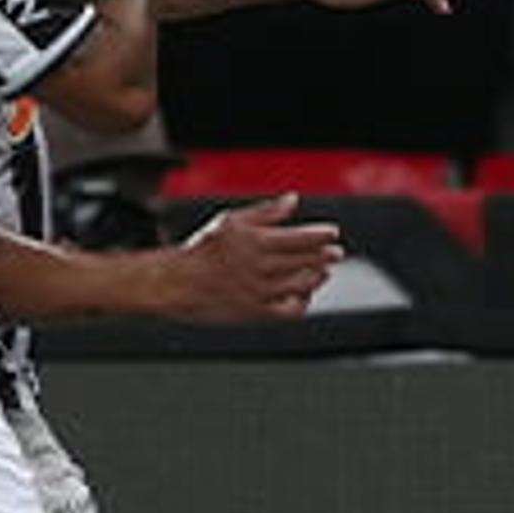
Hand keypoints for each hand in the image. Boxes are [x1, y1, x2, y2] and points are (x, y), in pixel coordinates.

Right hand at [162, 193, 340, 321]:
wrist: (177, 283)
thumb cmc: (202, 250)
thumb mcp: (231, 221)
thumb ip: (266, 211)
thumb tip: (293, 199)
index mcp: (255, 242)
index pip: (299, 238)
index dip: (320, 236)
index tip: (333, 233)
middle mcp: (259, 268)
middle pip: (304, 261)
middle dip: (325, 256)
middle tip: (336, 253)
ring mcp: (259, 292)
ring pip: (301, 285)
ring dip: (317, 277)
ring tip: (323, 271)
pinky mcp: (256, 313)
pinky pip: (289, 310)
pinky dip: (302, 302)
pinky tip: (305, 294)